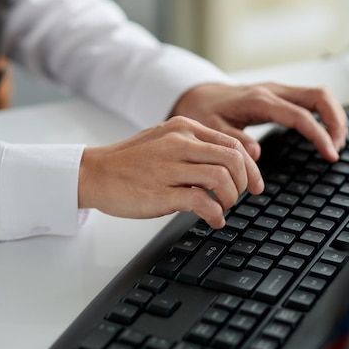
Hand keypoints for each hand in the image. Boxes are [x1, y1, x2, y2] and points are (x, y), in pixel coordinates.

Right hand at [78, 116, 263, 227]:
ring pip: (221, 178)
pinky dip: (215, 214)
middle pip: (232, 159)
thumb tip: (227, 164)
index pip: (232, 143)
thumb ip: (194, 147)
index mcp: (183, 128)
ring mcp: (169, 167)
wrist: (94, 173)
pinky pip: (202, 201)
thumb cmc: (129, 161)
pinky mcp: (160, 193)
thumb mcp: (163, 140)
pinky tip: (214, 220)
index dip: (251, 167)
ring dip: (231, 198)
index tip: (254, 184)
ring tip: (223, 208)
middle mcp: (179, 143)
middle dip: (246, 182)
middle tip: (241, 197)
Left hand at [171, 82, 347, 162]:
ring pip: (319, 95)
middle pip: (319, 96)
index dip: (319, 135)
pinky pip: (310, 100)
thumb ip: (233, 141)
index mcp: (259, 100)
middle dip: (336, 121)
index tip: (330, 154)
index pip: (300, 116)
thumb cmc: (202, 112)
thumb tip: (255, 154)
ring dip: (333, 117)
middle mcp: (273, 91)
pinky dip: (324, 114)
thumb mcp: (210, 128)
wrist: (197, 96)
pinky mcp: (279, 95)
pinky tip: (324, 133)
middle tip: (337, 148)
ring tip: (335, 143)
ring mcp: (278, 91)